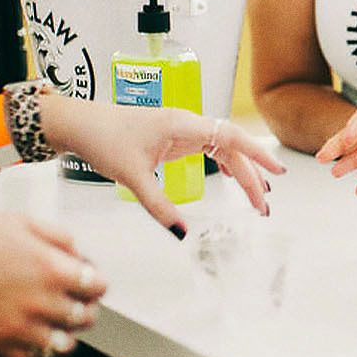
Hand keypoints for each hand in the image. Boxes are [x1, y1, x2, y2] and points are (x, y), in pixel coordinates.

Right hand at [0, 211, 106, 356]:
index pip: (98, 287)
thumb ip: (61, 239)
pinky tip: (32, 332)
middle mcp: (38, 301)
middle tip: (75, 301)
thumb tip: (80, 256)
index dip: (96, 283)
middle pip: (85, 317)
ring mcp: (15, 326)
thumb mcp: (24, 221)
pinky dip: (37, 348)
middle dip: (85, 307)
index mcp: (51, 268)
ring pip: (63, 345)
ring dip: (64, 332)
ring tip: (55, 320)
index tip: (89, 282)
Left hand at [41, 96, 284, 234]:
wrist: (80, 124)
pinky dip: (225, 163)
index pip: (232, 137)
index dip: (257, 155)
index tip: (276, 172)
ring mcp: (183, 130)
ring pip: (224, 149)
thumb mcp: (132, 177)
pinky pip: (210, 149)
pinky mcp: (176, 137)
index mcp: (183, 125)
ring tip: (256, 196)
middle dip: (252, 176)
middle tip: (263, 205)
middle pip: (232, 148)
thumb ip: (159, 206)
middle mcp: (189, 124)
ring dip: (241, 172)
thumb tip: (181, 233)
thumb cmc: (103, 139)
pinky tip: (232, 177)